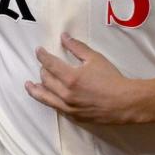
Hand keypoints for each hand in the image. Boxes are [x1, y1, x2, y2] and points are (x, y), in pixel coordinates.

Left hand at [24, 33, 145, 124]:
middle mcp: (66, 94)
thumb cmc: (111, 79)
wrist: (124, 103)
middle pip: (46, 80)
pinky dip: (49, 101)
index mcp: (71, 77)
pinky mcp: (73, 117)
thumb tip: (64, 37)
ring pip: (45, 98)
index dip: (42, 56)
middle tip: (43, 65)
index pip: (49, 64)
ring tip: (30, 85)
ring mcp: (68, 108)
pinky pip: (56, 108)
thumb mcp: (95, 58)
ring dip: (36, 89)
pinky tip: (47, 98)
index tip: (38, 51)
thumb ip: (77, 47)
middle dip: (42, 70)